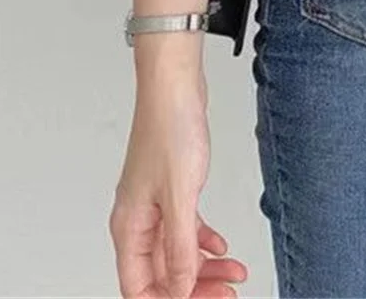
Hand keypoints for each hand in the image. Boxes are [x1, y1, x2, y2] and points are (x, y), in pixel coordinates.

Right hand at [110, 64, 247, 297]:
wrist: (175, 87)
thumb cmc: (170, 129)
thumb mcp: (180, 194)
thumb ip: (180, 245)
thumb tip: (181, 288)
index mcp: (129, 227)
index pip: (139, 287)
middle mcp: (138, 221)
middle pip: (161, 275)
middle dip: (194, 289)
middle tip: (228, 294)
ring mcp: (154, 205)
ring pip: (176, 253)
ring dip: (205, 267)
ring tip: (235, 273)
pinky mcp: (172, 190)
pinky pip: (185, 229)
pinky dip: (203, 241)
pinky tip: (221, 246)